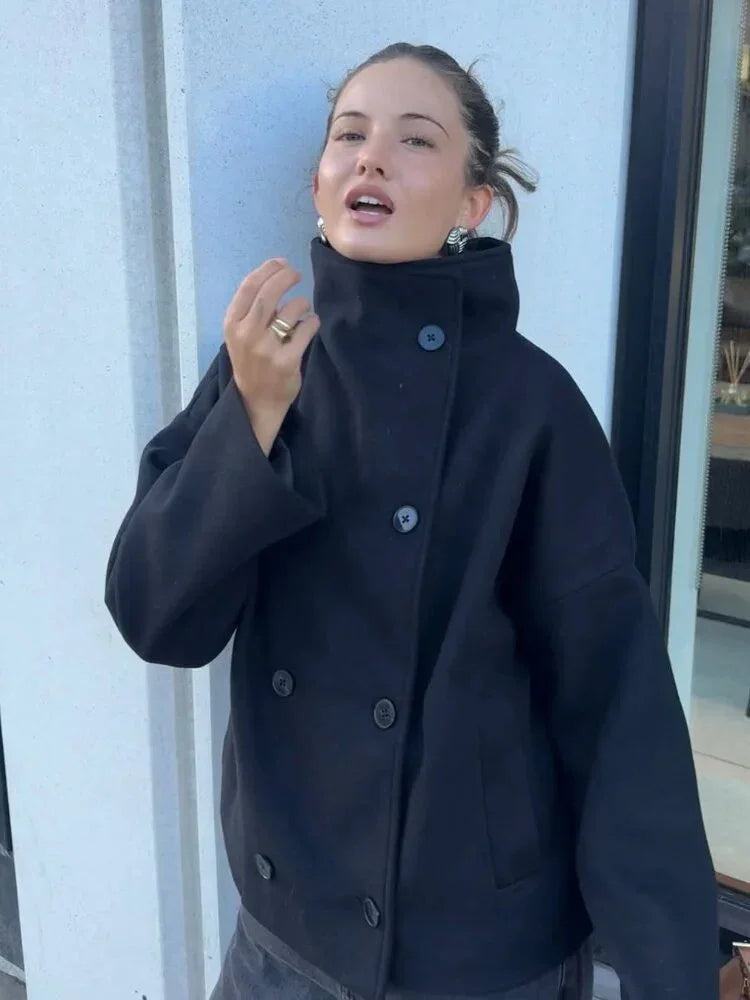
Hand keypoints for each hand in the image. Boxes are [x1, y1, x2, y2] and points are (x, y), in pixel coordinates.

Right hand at [223, 259, 319, 454]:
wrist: (256, 400)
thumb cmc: (250, 361)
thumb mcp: (240, 333)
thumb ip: (253, 308)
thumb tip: (277, 275)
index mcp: (232, 323)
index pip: (250, 286)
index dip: (268, 269)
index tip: (282, 263)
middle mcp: (246, 334)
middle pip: (270, 293)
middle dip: (286, 277)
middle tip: (296, 274)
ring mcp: (266, 349)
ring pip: (292, 310)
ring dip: (302, 304)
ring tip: (302, 311)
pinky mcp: (286, 362)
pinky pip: (306, 329)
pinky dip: (312, 322)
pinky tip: (309, 326)